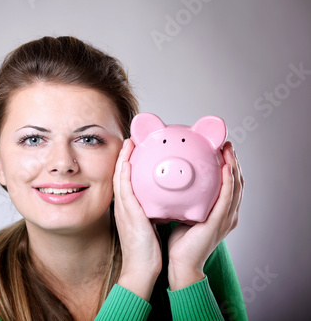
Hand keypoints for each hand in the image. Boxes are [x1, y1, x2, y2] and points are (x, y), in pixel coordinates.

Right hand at [113, 139, 161, 300]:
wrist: (141, 269)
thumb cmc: (147, 251)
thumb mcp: (149, 226)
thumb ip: (152, 212)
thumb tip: (162, 203)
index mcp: (128, 209)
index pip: (126, 182)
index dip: (127, 164)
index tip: (133, 150)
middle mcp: (123, 207)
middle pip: (119, 176)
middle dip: (123, 157)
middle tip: (129, 140)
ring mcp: (124, 210)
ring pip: (120, 179)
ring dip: (123, 160)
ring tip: (128, 143)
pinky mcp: (129, 215)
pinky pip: (124, 191)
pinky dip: (124, 175)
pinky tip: (127, 163)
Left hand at [167, 141, 243, 289]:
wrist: (180, 263)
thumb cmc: (180, 243)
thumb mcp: (184, 214)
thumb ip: (184, 201)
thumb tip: (172, 184)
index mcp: (220, 213)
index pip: (228, 185)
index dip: (228, 166)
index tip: (220, 150)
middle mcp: (227, 214)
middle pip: (236, 182)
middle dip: (233, 162)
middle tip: (227, 145)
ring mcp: (225, 218)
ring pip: (235, 186)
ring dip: (233, 165)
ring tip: (228, 150)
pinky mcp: (219, 222)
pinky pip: (226, 198)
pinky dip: (228, 181)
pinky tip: (226, 167)